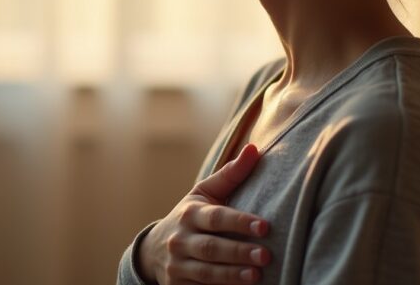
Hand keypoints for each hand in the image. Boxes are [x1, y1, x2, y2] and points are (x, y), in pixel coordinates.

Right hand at [137, 143, 270, 284]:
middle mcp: (181, 239)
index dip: (240, 222)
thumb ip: (231, 174)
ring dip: (232, 275)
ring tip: (257, 275)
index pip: (216, 218)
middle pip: (211, 247)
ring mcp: (177, 265)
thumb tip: (254, 148)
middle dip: (239, 252)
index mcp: (190, 213)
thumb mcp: (204, 194)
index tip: (265, 226)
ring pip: (206, 272)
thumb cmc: (191, 216)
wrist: (153, 250)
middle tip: (266, 255)